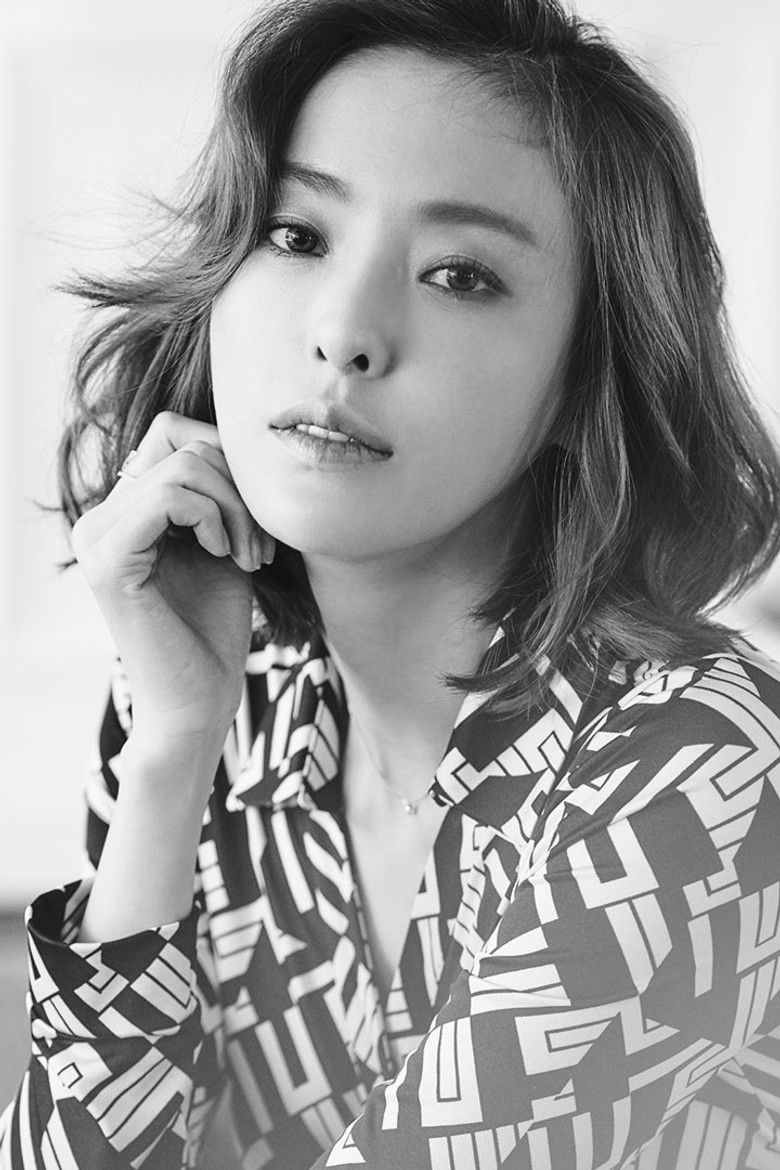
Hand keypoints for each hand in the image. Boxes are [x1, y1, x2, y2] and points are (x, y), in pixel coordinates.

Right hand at [72, 411, 274, 759]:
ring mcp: (96, 537)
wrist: (200, 701)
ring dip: (238, 509)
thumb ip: (218, 492)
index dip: (228, 459)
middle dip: (241, 487)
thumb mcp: (223, 543)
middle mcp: (99, 518)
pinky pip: (170, 497)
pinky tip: (228, 556)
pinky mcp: (108, 560)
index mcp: (122, 512)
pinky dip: (216, 519)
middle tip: (262, 545)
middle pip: (183, 442)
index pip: (173, 432)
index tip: (258, 518)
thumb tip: (239, 436)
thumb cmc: (214, 631)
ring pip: (184, 466)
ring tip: (252, 556)